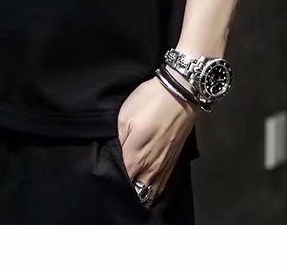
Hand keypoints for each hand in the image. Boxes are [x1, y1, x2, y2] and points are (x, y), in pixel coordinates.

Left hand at [116, 76, 201, 202]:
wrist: (180, 94)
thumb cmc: (150, 103)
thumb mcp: (123, 118)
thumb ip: (118, 144)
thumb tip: (112, 160)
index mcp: (136, 158)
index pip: (122, 182)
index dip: (112, 179)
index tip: (106, 173)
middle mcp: (152, 169)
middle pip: (136, 191)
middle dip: (126, 187)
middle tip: (115, 177)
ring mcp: (165, 167)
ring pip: (150, 190)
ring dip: (139, 189)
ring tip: (129, 180)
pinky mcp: (173, 162)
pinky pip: (160, 184)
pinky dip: (151, 185)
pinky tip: (144, 178)